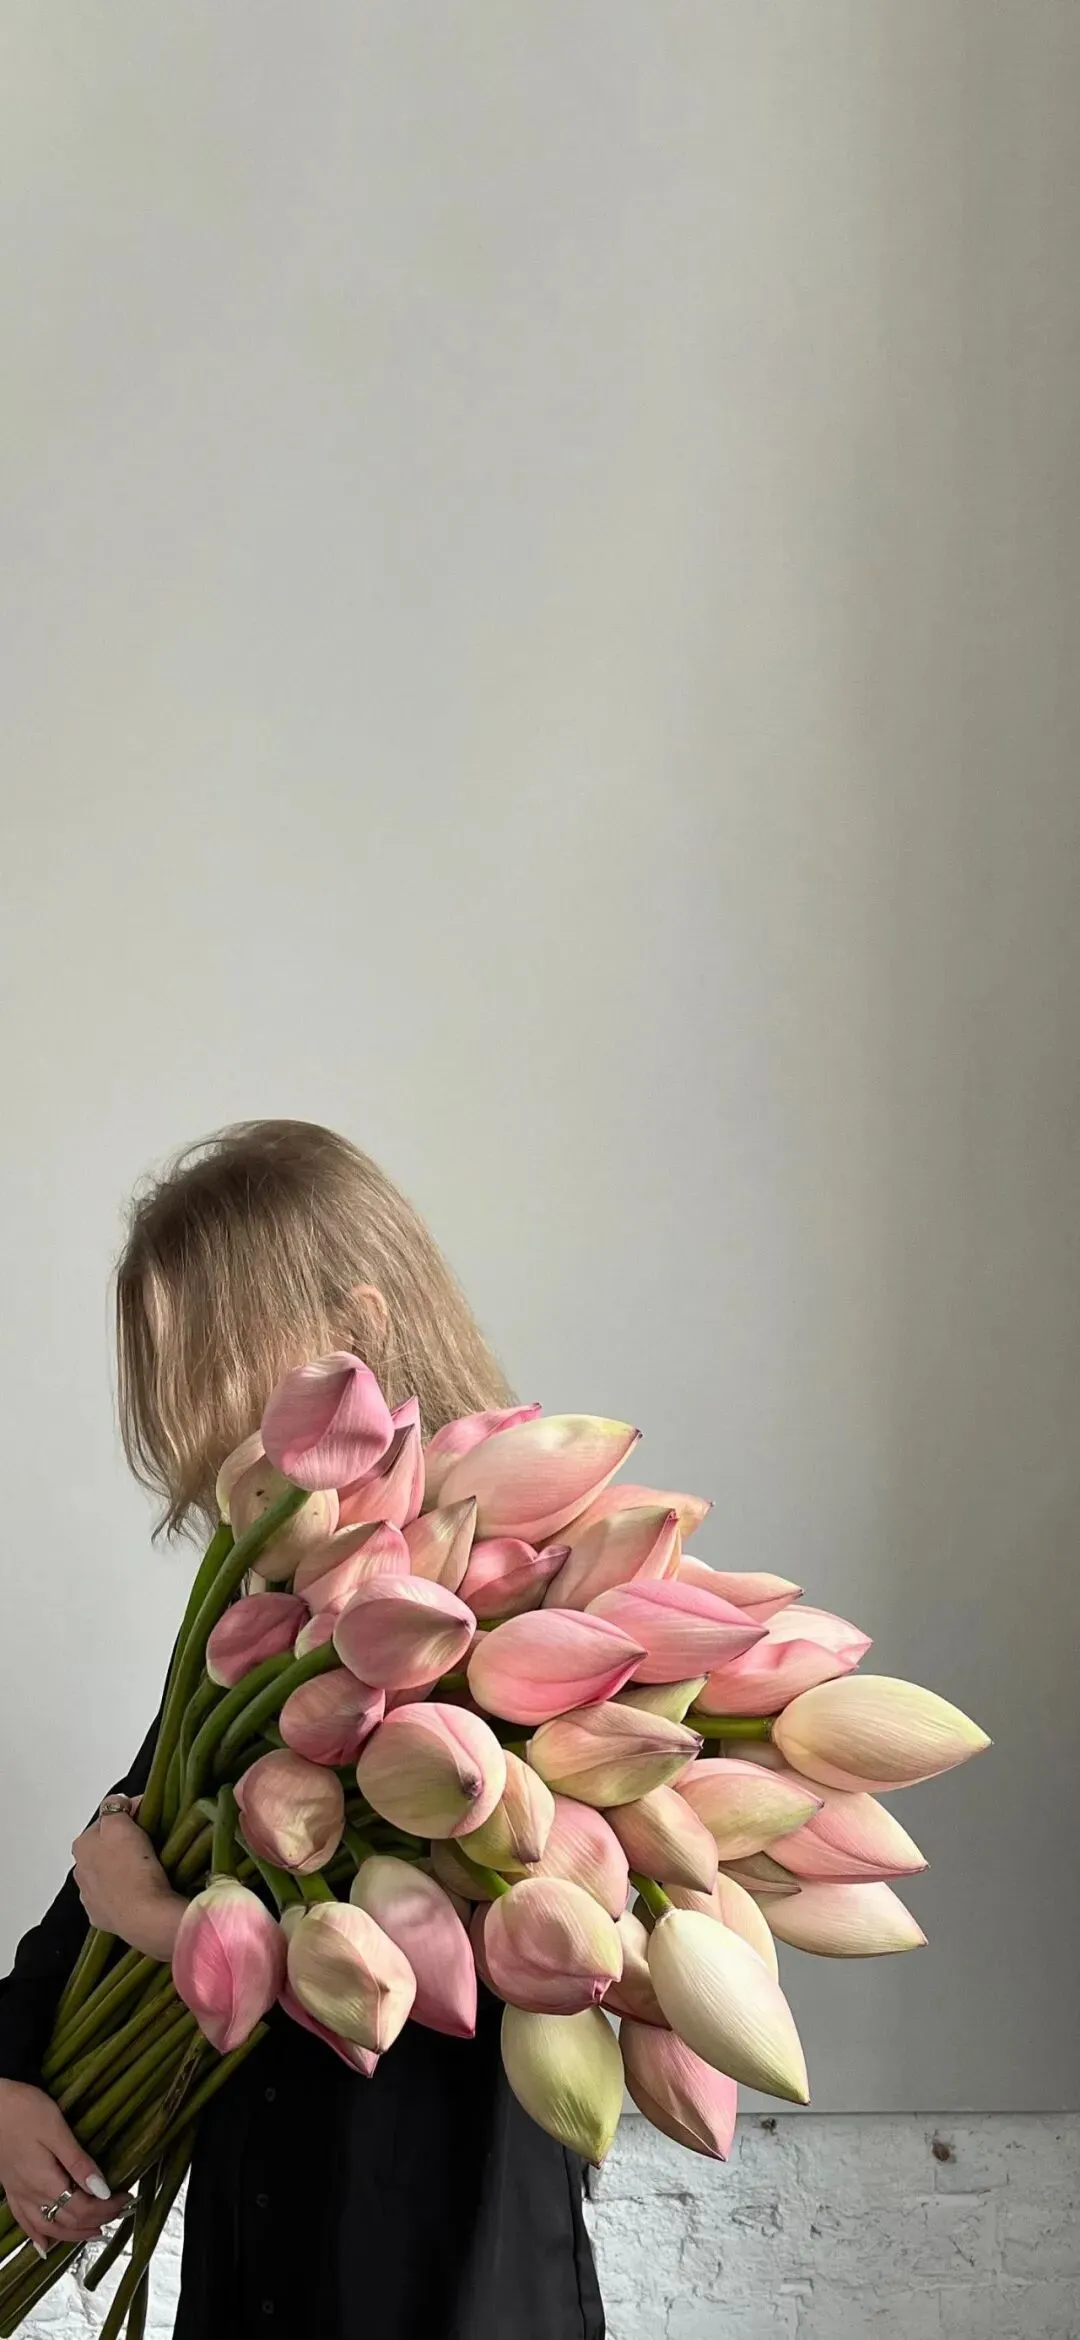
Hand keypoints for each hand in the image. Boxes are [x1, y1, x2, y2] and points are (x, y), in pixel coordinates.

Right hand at [0, 2079, 133, 2249]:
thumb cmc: (24, 2110)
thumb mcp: (56, 2129)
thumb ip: (78, 2162)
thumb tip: (103, 2190)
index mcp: (45, 2181)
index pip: (82, 2209)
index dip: (107, 2209)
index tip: (126, 2197)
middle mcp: (31, 2195)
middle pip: (68, 2221)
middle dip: (97, 2220)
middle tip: (119, 2212)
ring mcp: (19, 2194)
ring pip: (47, 2228)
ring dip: (73, 2235)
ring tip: (94, 2233)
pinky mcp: (11, 2189)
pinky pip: (24, 2222)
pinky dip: (37, 2237)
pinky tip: (45, 2245)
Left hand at [71, 1802, 185, 1962]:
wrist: (144, 1917)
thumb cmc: (132, 1867)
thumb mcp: (121, 1824)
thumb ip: (114, 1806)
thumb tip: (118, 1802)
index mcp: (81, 1846)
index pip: (106, 1820)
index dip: (128, 1816)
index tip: (148, 1817)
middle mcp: (79, 1871)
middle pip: (105, 1848)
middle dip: (124, 1843)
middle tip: (150, 1842)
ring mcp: (90, 1898)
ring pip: (109, 1873)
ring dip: (123, 1868)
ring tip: (147, 1868)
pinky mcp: (103, 1918)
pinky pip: (115, 1897)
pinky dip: (126, 1891)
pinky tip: (140, 1890)